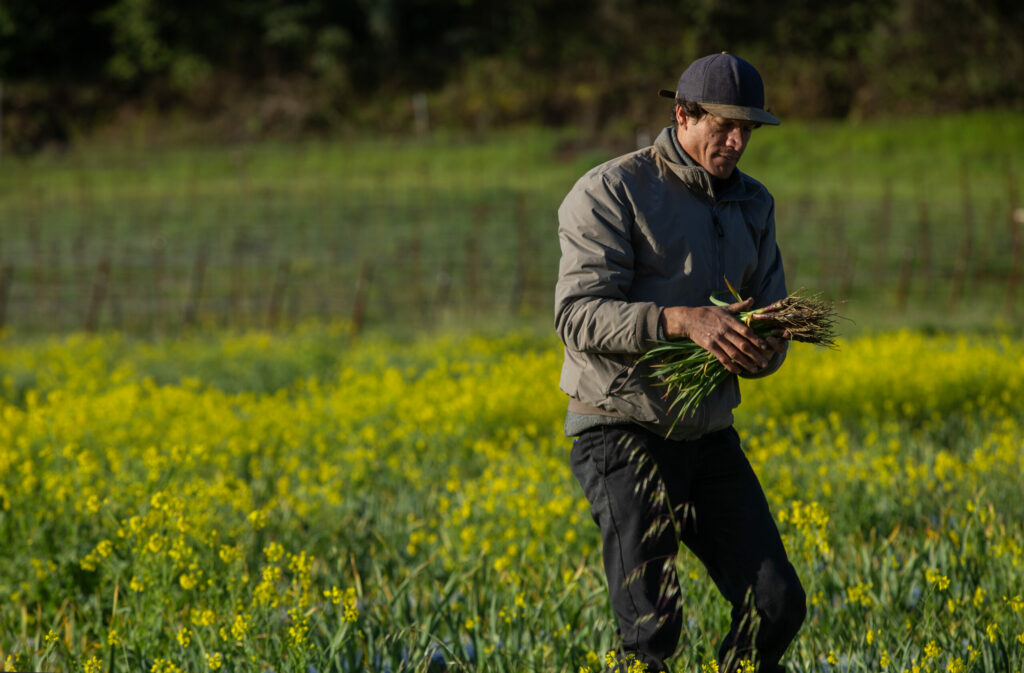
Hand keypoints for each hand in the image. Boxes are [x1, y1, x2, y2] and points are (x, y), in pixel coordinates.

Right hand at [660, 298, 775, 374]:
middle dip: (755, 355)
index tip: (765, 347)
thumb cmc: (708, 313)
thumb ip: (739, 306)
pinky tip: (738, 371)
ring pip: (734, 354)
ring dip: (745, 363)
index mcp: (730, 321)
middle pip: (743, 345)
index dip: (757, 340)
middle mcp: (725, 331)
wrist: (688, 319)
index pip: (746, 331)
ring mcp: (717, 340)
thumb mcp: (724, 308)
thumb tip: (752, 300)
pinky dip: (731, 366)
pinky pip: (722, 359)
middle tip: (765, 363)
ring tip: (755, 370)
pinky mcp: (710, 347)